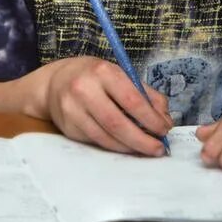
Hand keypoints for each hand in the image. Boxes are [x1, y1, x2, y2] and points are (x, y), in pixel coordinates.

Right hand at [38, 56, 171, 155]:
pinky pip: (96, 142)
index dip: (151, 119)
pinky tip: (126, 146)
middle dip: (142, 140)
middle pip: (118, 123)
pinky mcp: (68, 127)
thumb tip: (165, 119)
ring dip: (129, 147)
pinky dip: (114, 147)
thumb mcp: (120, 74)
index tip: (165, 129)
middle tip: (158, 148)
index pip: (132, 100)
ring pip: (106, 137)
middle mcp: (85, 89)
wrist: (55, 82)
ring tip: (145, 149)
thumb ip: (145, 94)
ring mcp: (73, 110)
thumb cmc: (95, 77)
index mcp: (103, 72)